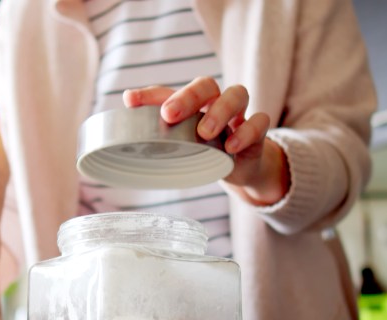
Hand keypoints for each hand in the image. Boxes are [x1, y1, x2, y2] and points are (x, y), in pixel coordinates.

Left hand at [123, 76, 289, 205]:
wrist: (239, 168)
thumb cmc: (205, 148)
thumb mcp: (181, 141)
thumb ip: (157, 124)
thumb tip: (126, 103)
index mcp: (193, 103)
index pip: (172, 90)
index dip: (151, 95)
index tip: (131, 102)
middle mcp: (216, 102)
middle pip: (207, 84)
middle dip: (189, 96)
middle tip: (170, 115)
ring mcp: (239, 115)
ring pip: (238, 94)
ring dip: (220, 111)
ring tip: (204, 132)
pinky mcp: (258, 133)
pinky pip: (260, 122)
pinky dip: (246, 132)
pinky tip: (230, 147)